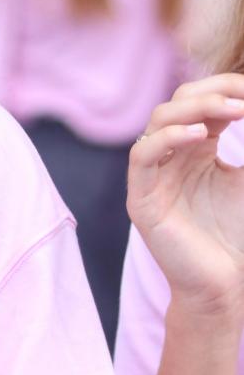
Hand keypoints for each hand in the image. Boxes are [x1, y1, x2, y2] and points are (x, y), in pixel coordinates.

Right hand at [128, 73, 243, 323]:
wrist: (225, 286)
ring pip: (158, 121)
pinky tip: (197, 134)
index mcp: (193, 148)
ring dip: (194, 109)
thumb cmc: (238, 235)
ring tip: (230, 109)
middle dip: (212, 93)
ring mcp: (152, 174)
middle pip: (177, 102)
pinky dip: (167, 138)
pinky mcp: (141, 197)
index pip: (200, 101)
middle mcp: (169, 155)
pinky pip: (142, 155)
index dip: (225, 88)